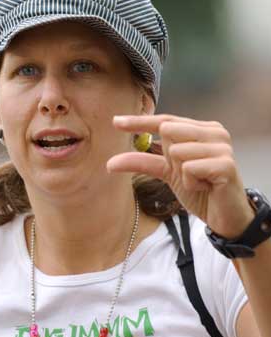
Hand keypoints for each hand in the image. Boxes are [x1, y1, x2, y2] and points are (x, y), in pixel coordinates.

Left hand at [106, 114, 254, 238]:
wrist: (223, 216)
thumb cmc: (198, 190)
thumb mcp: (167, 172)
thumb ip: (143, 161)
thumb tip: (111, 162)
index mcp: (202, 129)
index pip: (165, 120)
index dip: (140, 122)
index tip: (115, 122)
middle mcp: (214, 132)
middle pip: (168, 131)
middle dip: (169, 157)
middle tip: (188, 173)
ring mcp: (222, 147)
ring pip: (176, 151)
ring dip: (181, 174)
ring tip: (199, 182)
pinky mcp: (225, 164)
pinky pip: (188, 168)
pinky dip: (190, 183)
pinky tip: (205, 187)